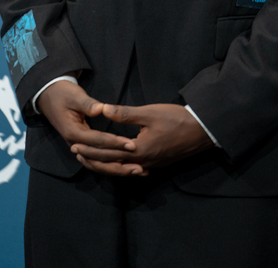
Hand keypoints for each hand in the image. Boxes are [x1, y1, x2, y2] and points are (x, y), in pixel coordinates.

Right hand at [37, 80, 145, 175]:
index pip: (97, 141)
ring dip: (118, 168)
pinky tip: (127, 167)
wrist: (49, 96)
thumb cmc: (63, 94)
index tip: (131, 145)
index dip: (114, 143)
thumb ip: (87, 103)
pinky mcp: (83, 146)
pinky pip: (98, 159)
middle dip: (120, 162)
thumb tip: (100, 109)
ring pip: (99, 163)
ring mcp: (79, 146)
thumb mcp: (74, 95)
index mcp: (72, 132)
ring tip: (138, 171)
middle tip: (140, 165)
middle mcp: (75, 143)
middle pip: (99, 158)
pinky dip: (112, 164)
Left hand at [70, 103, 213, 175]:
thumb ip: (125, 114)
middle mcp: (142, 162)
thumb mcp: (150, 112)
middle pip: (112, 164)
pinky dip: (121, 167)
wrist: (202, 131)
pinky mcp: (158, 163)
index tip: (75, 144)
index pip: (107, 151)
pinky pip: (134, 169)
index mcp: (137, 150)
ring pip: (122, 169)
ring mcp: (151, 165)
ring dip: (106, 164)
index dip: (90, 148)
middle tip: (76, 154)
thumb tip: (103, 109)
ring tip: (93, 159)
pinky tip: (120, 164)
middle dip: (93, 158)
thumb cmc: (176, 118)